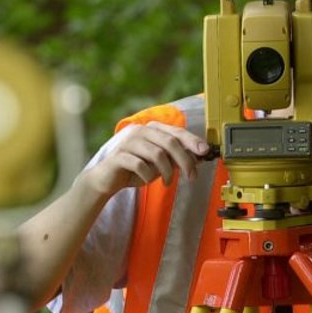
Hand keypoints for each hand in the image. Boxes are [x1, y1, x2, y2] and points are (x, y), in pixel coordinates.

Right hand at [80, 122, 212, 197]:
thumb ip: (175, 158)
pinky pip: (141, 165)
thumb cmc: (134, 170)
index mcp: (150, 129)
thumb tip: (198, 157)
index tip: (205, 152)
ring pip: (157, 154)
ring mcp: (128, 142)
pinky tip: (148, 180)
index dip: (192, 141)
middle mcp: (139, 131)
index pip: (176, 132)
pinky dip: (148, 176)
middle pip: (169, 142)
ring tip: (167, 183)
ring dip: (167, 171)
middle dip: (184, 160)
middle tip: (191, 176)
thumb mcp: (159, 164)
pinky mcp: (119, 156)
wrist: (106, 179)